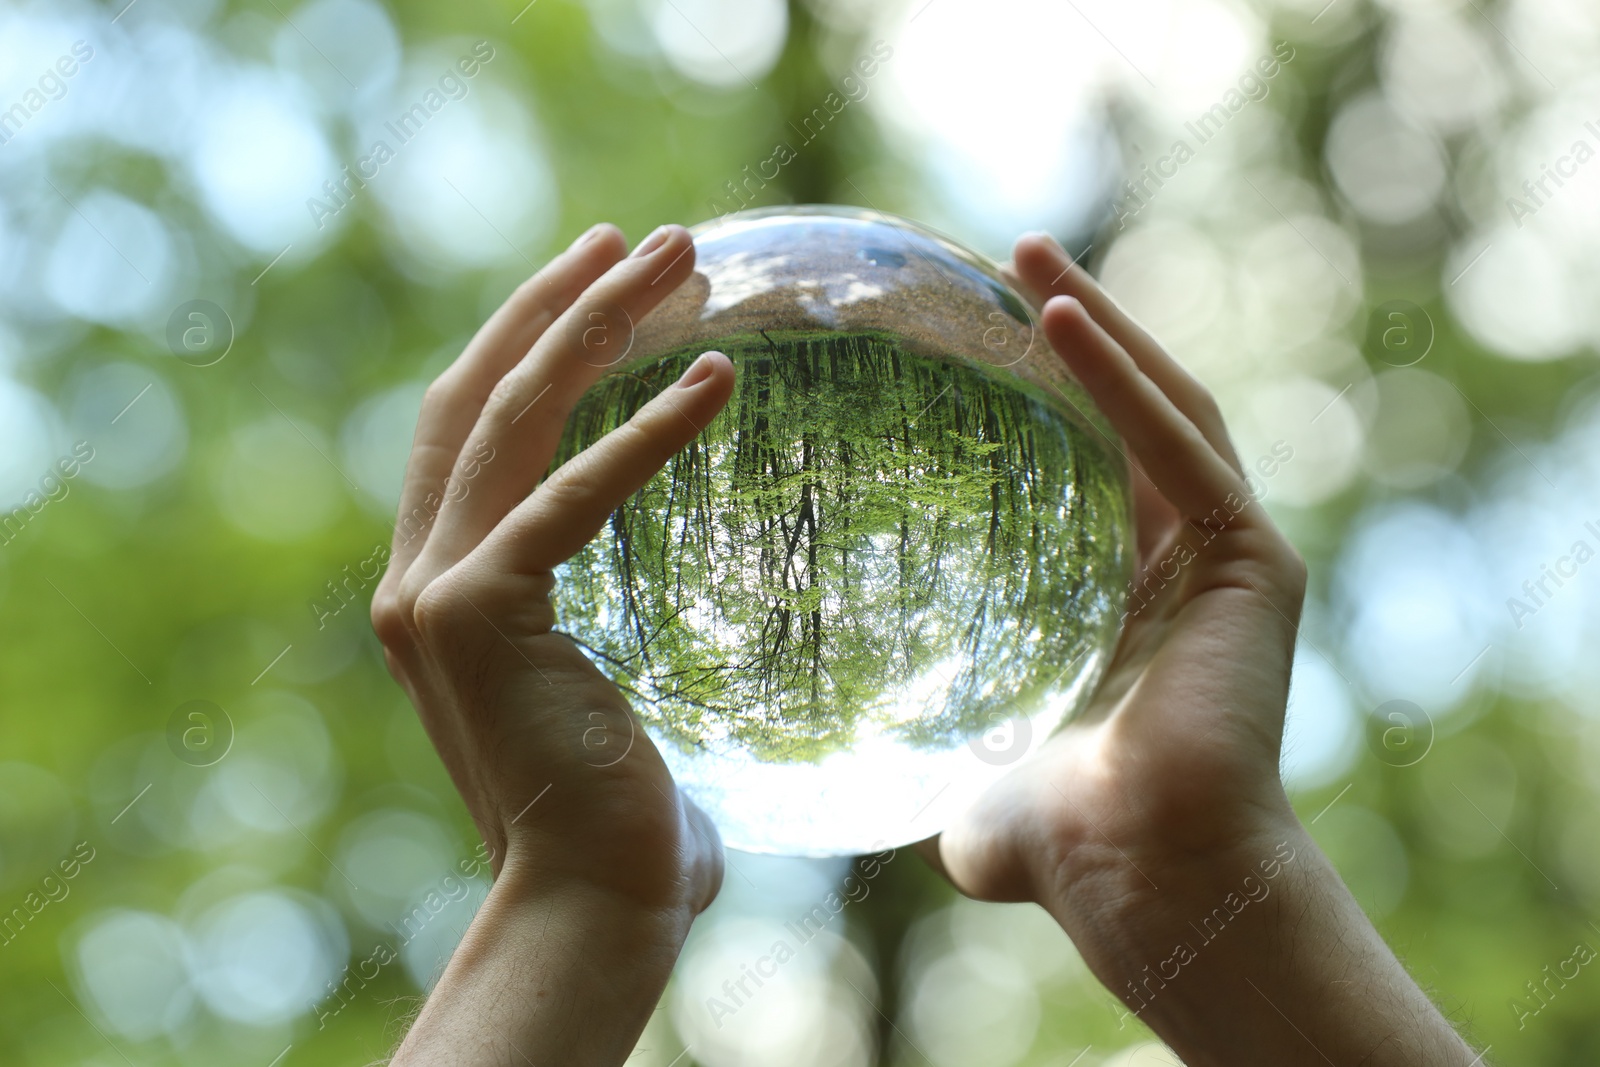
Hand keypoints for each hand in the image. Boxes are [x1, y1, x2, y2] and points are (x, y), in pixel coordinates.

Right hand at [371, 223, 733, 1063]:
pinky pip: (571, 494)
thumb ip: (592, 619)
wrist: (590, 902)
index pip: (470, 431)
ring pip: (510, 417)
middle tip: (641, 240)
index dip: (524, 343)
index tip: (599, 286)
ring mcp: (434, 593)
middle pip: (478, 395)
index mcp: (438, 588)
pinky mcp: (481, 614)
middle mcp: (416, 577)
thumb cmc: (621, 813)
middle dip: (558, 303)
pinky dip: (644, 432)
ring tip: (675, 261)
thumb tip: (693, 590)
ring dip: (593, 324)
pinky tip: (717, 381)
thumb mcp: (592, 688)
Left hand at [922, 233, 1476, 1064]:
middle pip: (1133, 413)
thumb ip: (939, 765)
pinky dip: (1120, 377)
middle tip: (1006, 261)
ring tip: (1031, 257)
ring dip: (1100, 324)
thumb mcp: (975, 777)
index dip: (1042, 395)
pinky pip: (1178, 444)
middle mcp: (1188, 563)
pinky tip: (1059, 317)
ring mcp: (1230, 554)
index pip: (1089, 464)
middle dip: (1074, 330)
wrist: (1145, 881)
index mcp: (1131, 596)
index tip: (974, 337)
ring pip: (1164, 407)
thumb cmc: (1063, 844)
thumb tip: (873, 788)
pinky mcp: (1256, 558)